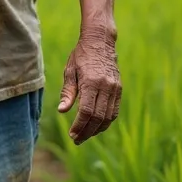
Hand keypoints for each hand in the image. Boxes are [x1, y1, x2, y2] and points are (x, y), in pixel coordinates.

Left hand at [57, 29, 121, 144]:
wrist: (100, 42)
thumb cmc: (80, 56)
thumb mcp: (69, 71)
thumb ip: (67, 92)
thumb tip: (62, 111)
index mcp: (91, 82)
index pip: (86, 111)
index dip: (79, 125)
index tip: (71, 134)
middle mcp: (106, 87)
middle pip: (97, 117)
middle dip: (87, 131)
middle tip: (76, 139)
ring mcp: (114, 88)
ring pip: (108, 117)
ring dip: (96, 129)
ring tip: (85, 135)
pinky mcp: (119, 89)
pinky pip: (114, 111)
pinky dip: (106, 121)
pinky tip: (96, 126)